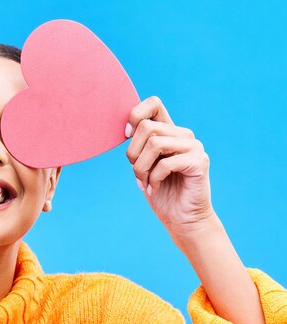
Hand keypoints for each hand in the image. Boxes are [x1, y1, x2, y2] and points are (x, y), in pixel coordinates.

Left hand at [125, 96, 214, 237]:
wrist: (181, 218)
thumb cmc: (160, 191)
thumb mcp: (142, 164)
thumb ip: (138, 145)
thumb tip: (125, 128)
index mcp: (169, 131)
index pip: (153, 103)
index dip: (134, 116)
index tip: (127, 138)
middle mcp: (183, 134)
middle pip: (145, 126)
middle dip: (133, 154)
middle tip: (137, 173)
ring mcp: (194, 146)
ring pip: (154, 143)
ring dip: (141, 168)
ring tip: (144, 182)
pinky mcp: (200, 161)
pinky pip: (165, 163)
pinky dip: (153, 179)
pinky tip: (154, 189)